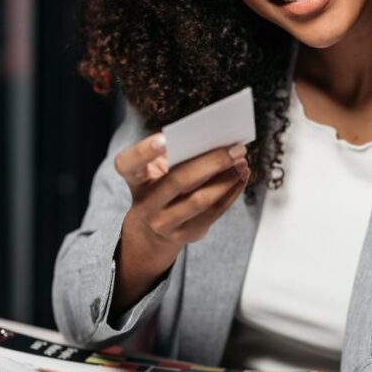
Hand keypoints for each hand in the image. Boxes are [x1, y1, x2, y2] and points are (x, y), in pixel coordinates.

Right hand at [111, 133, 249, 314]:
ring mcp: (165, 223)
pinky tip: (241, 176)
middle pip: (177, 180)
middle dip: (211, 162)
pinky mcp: (187, 233)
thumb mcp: (157, 171)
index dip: (144, 151)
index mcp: (135, 180)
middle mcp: (146, 204)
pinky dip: (232, 191)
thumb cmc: (160, 187)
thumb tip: (214, 141)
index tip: (165, 138)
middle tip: (236, 148)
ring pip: (201, 200)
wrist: (153, 230)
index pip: (128, 164)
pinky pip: (215, 212)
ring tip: (242, 162)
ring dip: (227, 179)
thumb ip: (175, 157)